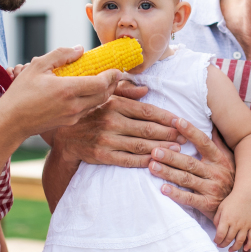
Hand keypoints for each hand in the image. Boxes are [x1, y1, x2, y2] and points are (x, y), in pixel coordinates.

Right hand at [0, 47, 122, 142]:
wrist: (11, 121)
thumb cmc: (21, 93)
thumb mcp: (37, 66)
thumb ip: (61, 55)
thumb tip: (80, 49)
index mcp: (68, 90)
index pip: (101, 83)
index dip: (112, 75)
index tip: (117, 68)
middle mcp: (74, 105)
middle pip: (104, 95)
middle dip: (113, 84)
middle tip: (116, 74)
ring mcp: (72, 116)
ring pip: (97, 104)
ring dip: (105, 93)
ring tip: (105, 81)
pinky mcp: (69, 123)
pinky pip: (88, 110)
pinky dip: (93, 100)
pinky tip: (89, 92)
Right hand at [51, 85, 182, 167]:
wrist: (65, 136)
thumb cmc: (90, 113)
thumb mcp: (104, 96)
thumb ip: (125, 91)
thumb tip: (146, 89)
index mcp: (114, 104)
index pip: (146, 111)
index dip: (166, 117)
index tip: (181, 121)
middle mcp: (111, 121)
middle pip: (147, 129)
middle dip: (169, 134)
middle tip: (185, 137)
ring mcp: (106, 139)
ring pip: (141, 145)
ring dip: (162, 148)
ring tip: (177, 150)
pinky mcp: (103, 155)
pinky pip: (129, 160)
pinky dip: (145, 161)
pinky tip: (158, 161)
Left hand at [150, 118, 235, 218]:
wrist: (241, 207)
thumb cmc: (232, 179)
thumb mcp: (229, 159)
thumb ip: (219, 143)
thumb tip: (212, 124)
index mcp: (220, 159)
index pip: (204, 142)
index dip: (191, 131)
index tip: (177, 121)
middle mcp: (216, 173)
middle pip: (190, 162)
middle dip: (171, 156)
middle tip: (154, 150)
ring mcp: (212, 189)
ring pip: (187, 179)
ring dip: (168, 172)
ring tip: (152, 166)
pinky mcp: (208, 204)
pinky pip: (190, 199)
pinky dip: (176, 194)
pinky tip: (163, 189)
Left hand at [213, 193, 250, 251]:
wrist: (247, 194)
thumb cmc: (232, 200)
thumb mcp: (220, 208)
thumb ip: (217, 220)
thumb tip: (217, 231)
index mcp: (226, 219)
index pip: (220, 235)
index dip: (217, 240)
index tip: (216, 241)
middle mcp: (236, 224)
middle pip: (229, 239)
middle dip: (223, 245)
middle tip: (221, 245)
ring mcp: (245, 225)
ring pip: (240, 241)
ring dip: (234, 248)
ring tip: (230, 250)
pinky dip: (249, 245)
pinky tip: (245, 249)